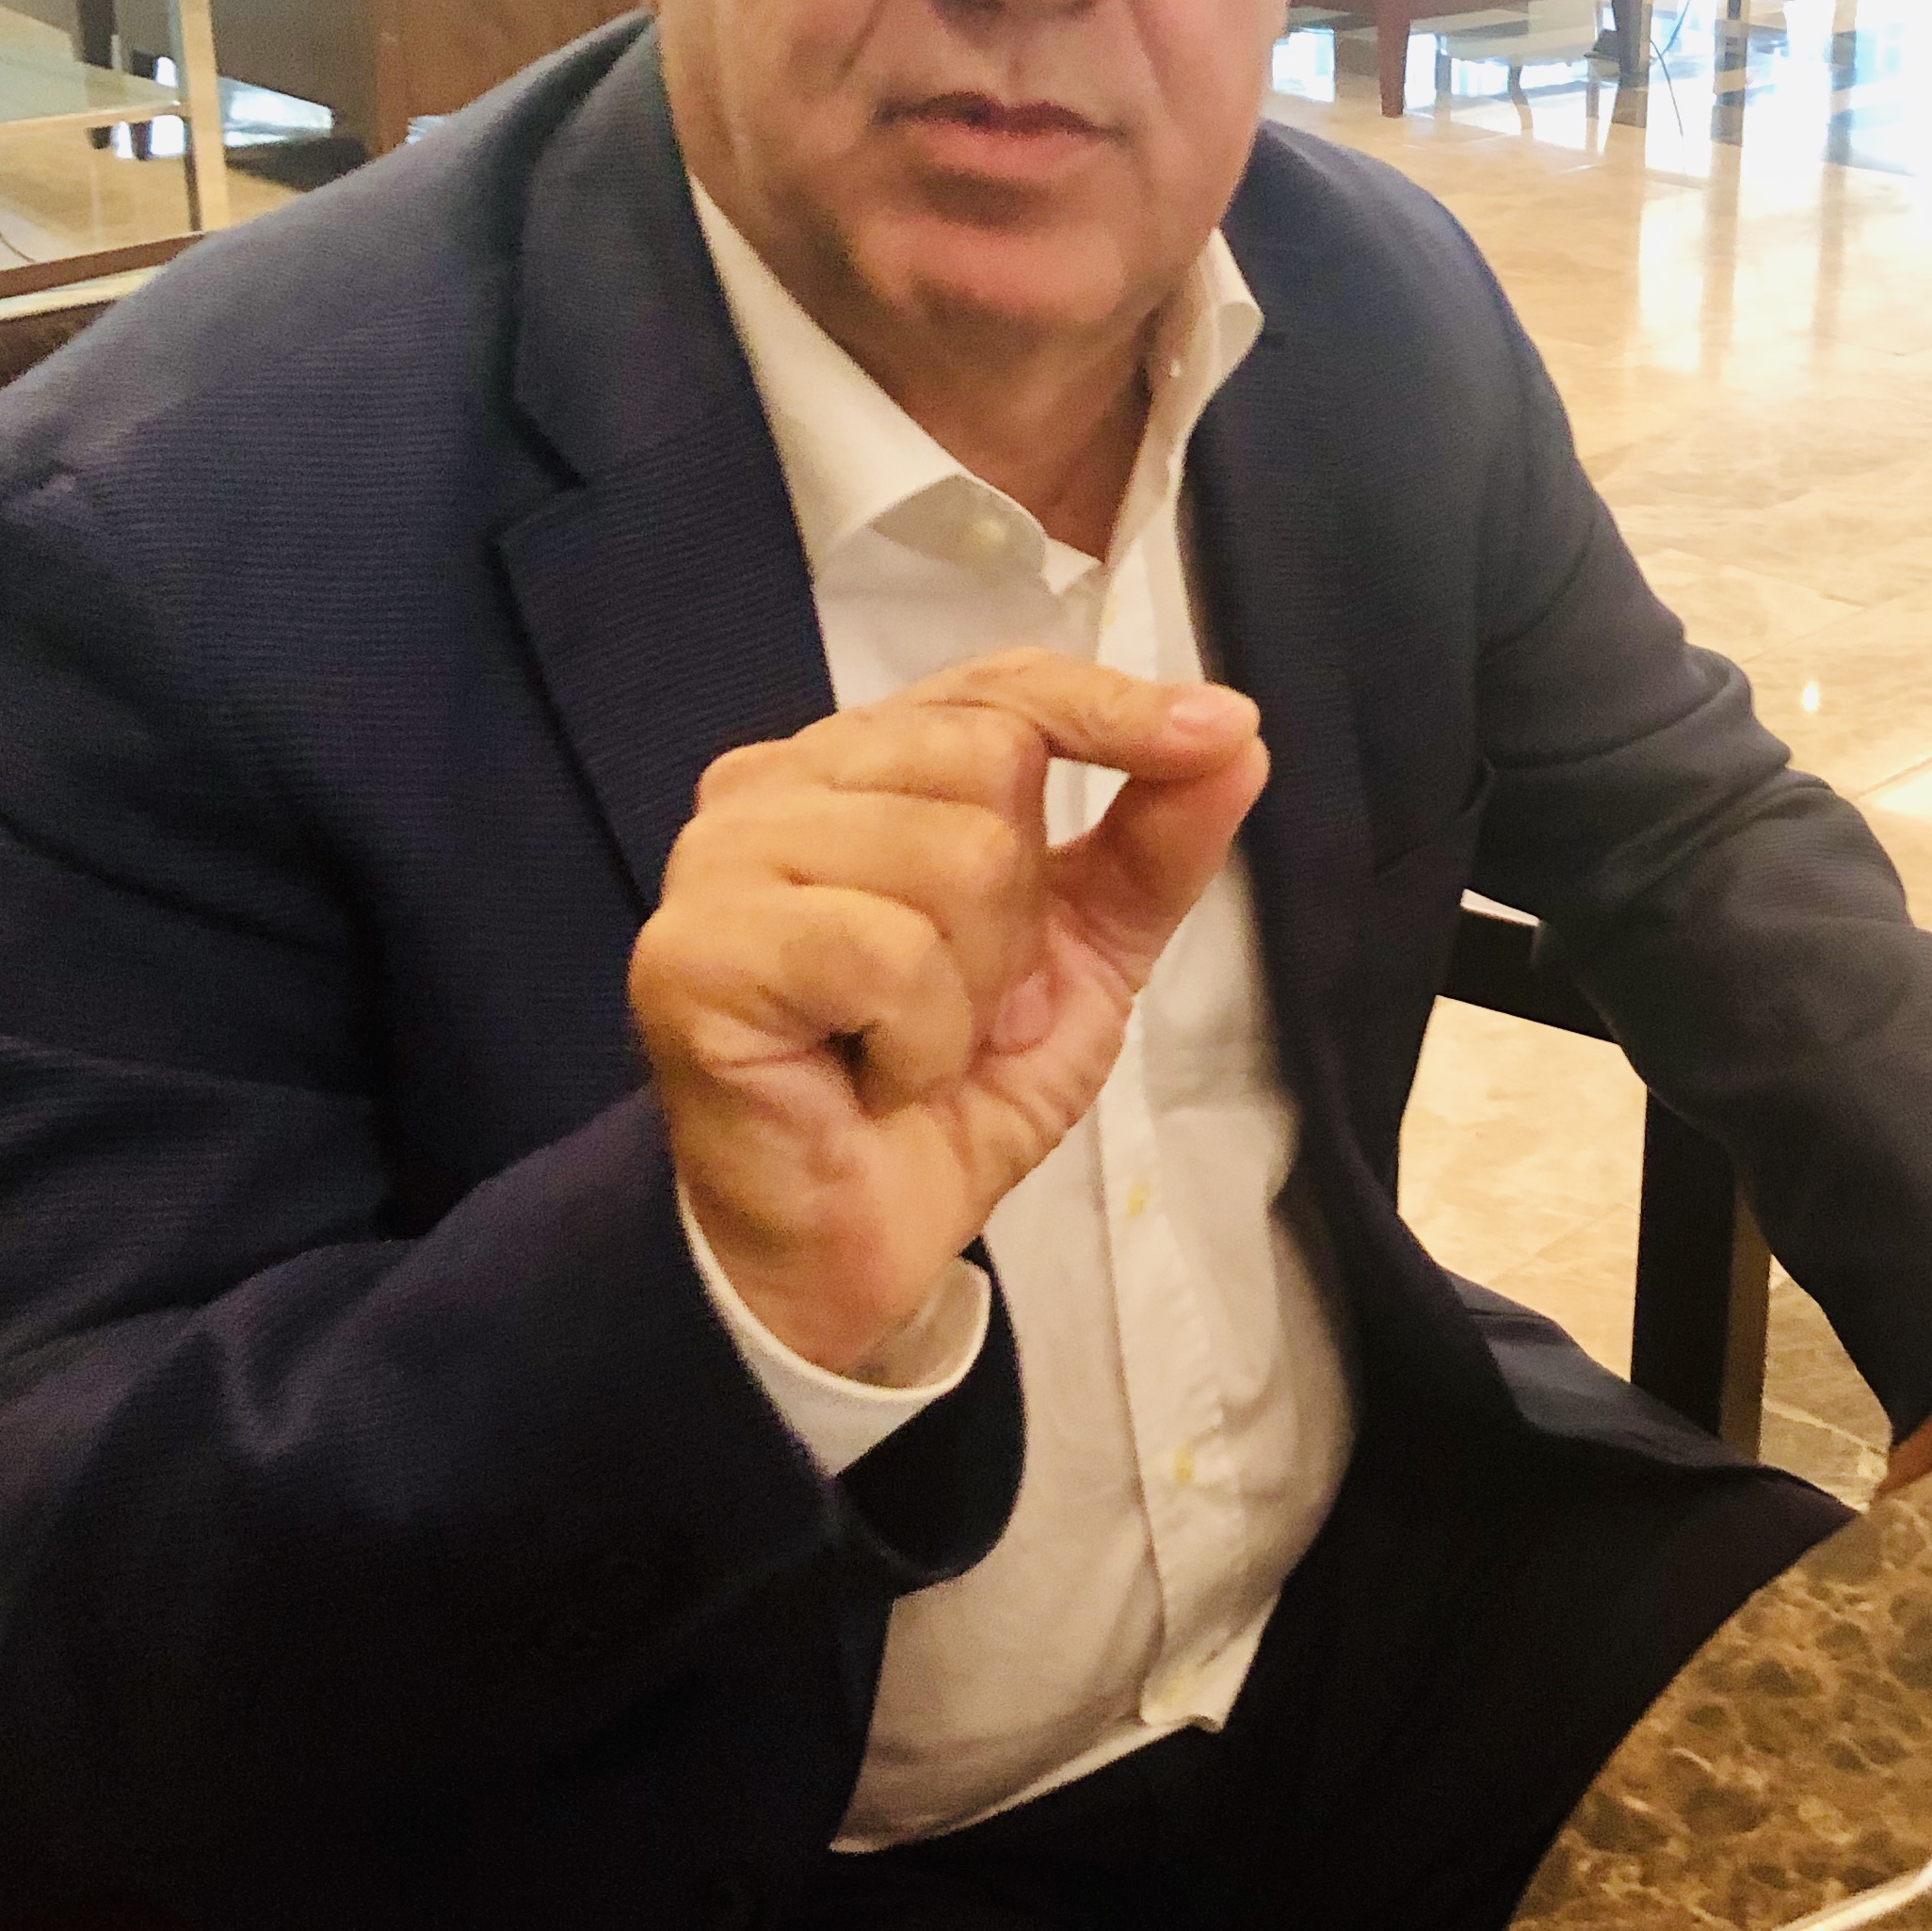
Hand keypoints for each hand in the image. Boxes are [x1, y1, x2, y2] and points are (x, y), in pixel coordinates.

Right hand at [632, 650, 1268, 1374]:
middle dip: (1023, 912)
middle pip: (990, 758)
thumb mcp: (1086, 955)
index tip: (1221, 729)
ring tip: (914, 1046)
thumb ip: (1154, 845)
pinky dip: (922, 1040)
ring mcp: (720, 858)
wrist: (854, 1245)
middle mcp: (773, 781)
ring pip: (955, 854)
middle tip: (966, 1003)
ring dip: (974, 991)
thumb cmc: (948, 1086)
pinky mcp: (695, 950)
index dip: (1111, 705)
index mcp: (857, 761)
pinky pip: (888, 951)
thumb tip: (1236, 737)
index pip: (998, 685)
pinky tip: (873, 1079)